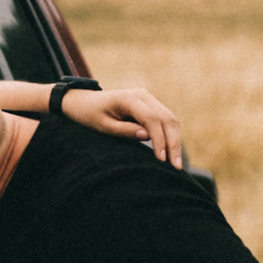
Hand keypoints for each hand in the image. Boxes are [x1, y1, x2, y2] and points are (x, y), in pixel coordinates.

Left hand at [68, 82, 184, 165]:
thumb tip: (147, 137)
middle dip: (173, 143)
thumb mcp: (103, 126)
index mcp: (129, 98)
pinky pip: (166, 119)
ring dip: (175, 140)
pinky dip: (171, 135)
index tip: (161, 159)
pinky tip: (172, 152)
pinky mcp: (151, 105)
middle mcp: (143, 95)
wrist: (85, 102)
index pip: (152, 119)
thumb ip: (124, 131)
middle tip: (176, 166)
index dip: (159, 140)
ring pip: (170, 119)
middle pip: (167, 118)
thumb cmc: (91, 115)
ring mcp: (149, 98)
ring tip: (176, 163)